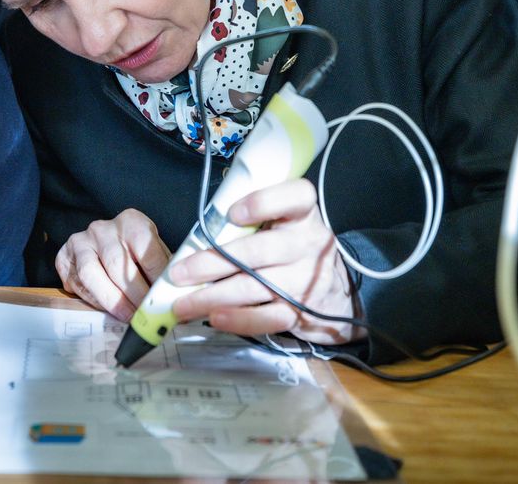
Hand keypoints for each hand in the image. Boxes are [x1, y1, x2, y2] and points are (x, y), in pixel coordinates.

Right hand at [55, 208, 171, 320]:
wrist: (103, 242)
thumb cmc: (135, 252)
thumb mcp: (154, 252)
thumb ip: (163, 270)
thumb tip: (177, 298)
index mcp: (131, 222)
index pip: (146, 250)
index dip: (156, 278)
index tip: (162, 298)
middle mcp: (103, 228)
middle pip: (118, 264)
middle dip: (134, 294)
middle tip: (146, 314)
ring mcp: (81, 241)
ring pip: (93, 274)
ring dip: (112, 300)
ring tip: (128, 316)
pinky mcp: (64, 256)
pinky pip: (78, 283)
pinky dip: (94, 300)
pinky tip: (108, 309)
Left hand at [167, 178, 355, 344]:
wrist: (337, 291)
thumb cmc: (293, 247)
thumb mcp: (284, 222)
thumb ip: (253, 220)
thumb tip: (200, 230)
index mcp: (303, 213)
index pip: (295, 197)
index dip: (263, 202)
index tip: (232, 213)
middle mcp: (308, 244)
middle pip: (260, 250)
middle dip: (214, 262)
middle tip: (180, 273)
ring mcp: (306, 279)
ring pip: (256, 286)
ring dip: (213, 296)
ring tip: (183, 304)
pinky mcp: (301, 311)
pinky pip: (268, 318)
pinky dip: (239, 320)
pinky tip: (215, 318)